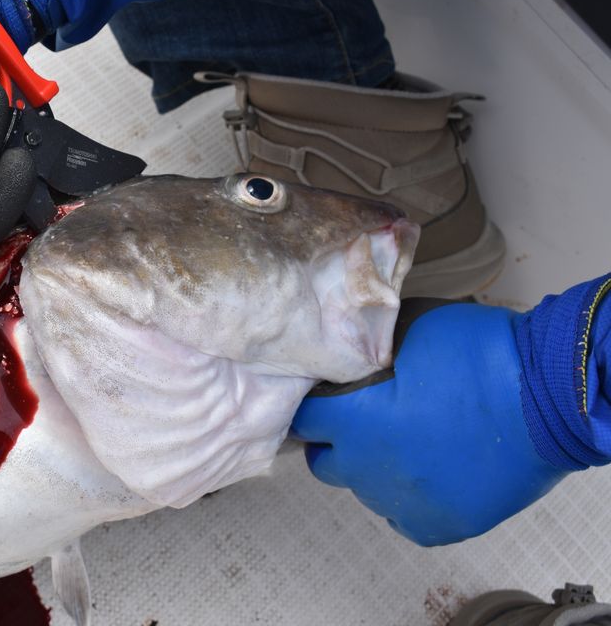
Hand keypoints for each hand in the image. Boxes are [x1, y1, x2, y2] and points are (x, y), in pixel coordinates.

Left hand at [289, 300, 567, 545]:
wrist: (553, 396)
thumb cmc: (478, 354)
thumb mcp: (409, 328)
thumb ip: (369, 346)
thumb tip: (354, 347)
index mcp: (352, 421)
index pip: (302, 419)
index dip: (313, 403)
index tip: (328, 393)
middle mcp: (366, 470)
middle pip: (325, 460)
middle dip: (337, 439)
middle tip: (367, 416)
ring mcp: (403, 503)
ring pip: (364, 490)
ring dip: (374, 467)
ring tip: (411, 439)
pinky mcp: (440, 525)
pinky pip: (404, 515)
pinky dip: (409, 495)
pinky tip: (433, 467)